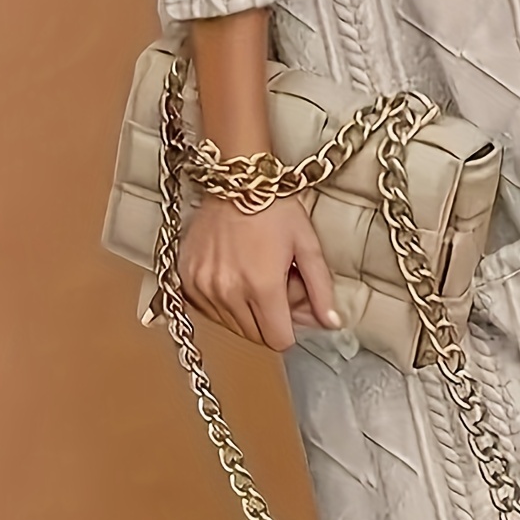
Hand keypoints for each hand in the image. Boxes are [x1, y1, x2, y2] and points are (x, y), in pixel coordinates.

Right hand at [178, 193, 340, 352]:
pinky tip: (233, 273)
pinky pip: (208, 310)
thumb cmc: (274, 206)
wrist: (237, 179)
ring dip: (246, 311)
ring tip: (254, 273)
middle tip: (276, 282)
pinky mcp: (187, 278)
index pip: (279, 340)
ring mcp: (204, 286)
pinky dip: (223, 301)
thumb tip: (332, 324)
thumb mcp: (307, 243)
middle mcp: (229, 292)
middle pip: (256, 336)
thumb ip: (321, 288)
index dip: (291, 327)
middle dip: (270, 318)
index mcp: (262, 286)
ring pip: (231, 325)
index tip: (292, 306)